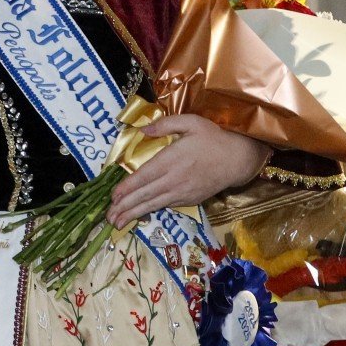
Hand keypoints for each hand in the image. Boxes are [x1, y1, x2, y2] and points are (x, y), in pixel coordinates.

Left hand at [107, 115, 269, 226]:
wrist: (238, 159)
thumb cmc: (213, 138)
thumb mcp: (191, 122)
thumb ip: (165, 124)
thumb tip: (142, 130)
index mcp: (171, 160)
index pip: (144, 176)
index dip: (127, 187)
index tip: (112, 196)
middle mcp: (174, 179)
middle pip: (145, 195)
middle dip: (124, 207)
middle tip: (107, 216)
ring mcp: (182, 192)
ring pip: (153, 204)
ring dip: (134, 214)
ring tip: (117, 222)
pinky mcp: (190, 199)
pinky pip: (166, 205)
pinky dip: (150, 211)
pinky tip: (139, 215)